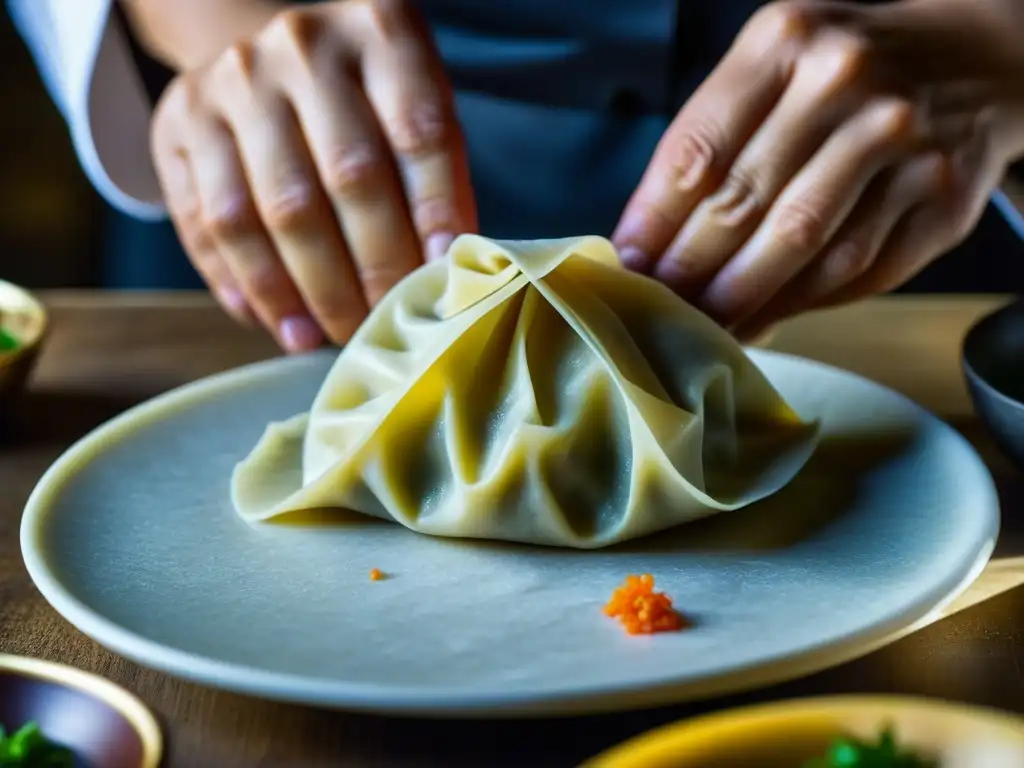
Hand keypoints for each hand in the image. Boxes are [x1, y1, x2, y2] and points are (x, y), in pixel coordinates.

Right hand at [150, 0, 475, 351]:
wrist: (273, 56)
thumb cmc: (365, 101)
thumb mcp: (415, 108)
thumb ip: (433, 175)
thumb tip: (444, 272)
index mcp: (381, 32)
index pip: (419, 130)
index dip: (435, 210)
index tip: (445, 274)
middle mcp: (302, 46)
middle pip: (345, 176)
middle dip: (372, 268)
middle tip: (383, 323)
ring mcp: (232, 82)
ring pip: (267, 210)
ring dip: (304, 291)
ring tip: (328, 338)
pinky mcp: (177, 122)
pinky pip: (205, 223)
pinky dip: (243, 285)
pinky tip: (276, 322)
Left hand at [613, 0, 1023, 338]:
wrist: (976, 61)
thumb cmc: (844, 75)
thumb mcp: (774, 67)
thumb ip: (714, 140)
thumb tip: (651, 243)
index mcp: (783, 44)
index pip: (696, 152)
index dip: (653, 224)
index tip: (626, 270)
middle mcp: (845, 84)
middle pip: (743, 204)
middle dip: (689, 272)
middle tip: (659, 311)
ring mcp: (900, 142)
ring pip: (801, 245)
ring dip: (743, 299)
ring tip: (705, 326)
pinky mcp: (941, 198)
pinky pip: (856, 270)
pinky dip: (802, 303)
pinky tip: (767, 315)